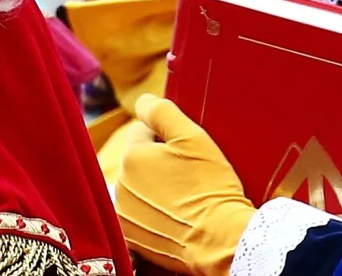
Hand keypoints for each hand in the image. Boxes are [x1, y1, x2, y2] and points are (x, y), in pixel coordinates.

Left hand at [114, 95, 254, 275]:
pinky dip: (155, 214)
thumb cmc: (210, 187)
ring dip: (156, 188)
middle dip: (159, 163)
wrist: (221, 240)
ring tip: (186, 198)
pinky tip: (176, 216)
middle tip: (190, 176)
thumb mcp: (192, 137)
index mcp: (132, 156)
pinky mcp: (132, 238)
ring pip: (140, 188)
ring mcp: (125, 214)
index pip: (142, 131)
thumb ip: (161, 111)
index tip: (188, 153)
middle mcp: (120, 185)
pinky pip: (141, 216)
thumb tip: (142, 101)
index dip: (167, 136)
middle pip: (139, 161)